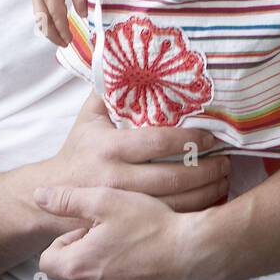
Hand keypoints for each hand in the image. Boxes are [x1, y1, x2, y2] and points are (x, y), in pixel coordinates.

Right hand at [31, 0, 86, 45]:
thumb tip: (83, 15)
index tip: (70, 40)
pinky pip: (38, 13)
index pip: (57, 16)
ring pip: (39, 19)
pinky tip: (53, 27)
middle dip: (53, 36)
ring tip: (59, 39)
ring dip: (48, 31)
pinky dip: (45, 23)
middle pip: (44, 22)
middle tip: (64, 44)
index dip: (63, 30)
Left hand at [34, 185, 194, 279]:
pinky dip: (116, 269)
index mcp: (76, 267)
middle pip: (67, 270)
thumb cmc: (149, 226)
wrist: (189, 251)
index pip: (47, 259)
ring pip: (88, 277)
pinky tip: (134, 252)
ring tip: (122, 239)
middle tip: (106, 230)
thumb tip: (40, 196)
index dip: (65, 239)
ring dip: (98, 259)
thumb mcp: (105, 201)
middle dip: (81, 249)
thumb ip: (68, 199)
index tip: (87, 226)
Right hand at [44, 92, 230, 214]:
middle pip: (172, 177)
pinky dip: (193, 212)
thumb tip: (131, 56)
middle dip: (206, 169)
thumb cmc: (78, 149)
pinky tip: (209, 200)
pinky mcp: (127, 223)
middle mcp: (117, 178)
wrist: (51, 193)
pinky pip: (167, 220)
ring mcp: (123, 205)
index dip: (189, 138)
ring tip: (225, 178)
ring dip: (205, 192)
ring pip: (174, 203)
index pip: (158, 141)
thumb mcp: (89, 116)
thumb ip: (110, 88)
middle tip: (228, 160)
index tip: (211, 135)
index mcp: (110, 147)